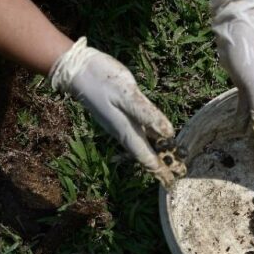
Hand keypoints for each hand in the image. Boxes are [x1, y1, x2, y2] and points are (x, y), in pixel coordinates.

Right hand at [49, 38, 185, 187]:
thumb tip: (169, 133)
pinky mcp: (120, 114)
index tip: (170, 184)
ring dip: (156, 153)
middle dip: (160, 165)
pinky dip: (151, 139)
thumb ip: (147, 114)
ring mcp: (120, 124)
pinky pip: (139, 133)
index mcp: (126, 129)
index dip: (159, 170)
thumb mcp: (127, 94)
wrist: (77, 70)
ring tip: (171, 160)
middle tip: (175, 176)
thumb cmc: (102, 80)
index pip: (145, 157)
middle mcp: (123, 131)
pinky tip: (158, 138)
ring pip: (142, 144)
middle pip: (144, 154)